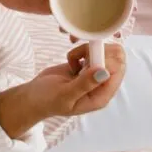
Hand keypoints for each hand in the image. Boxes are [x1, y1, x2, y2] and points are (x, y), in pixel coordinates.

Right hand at [0, 43, 125, 138]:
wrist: (33, 96)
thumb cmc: (46, 100)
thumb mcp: (64, 95)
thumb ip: (84, 84)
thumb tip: (104, 72)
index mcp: (102, 96)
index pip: (118, 72)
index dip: (107, 60)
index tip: (88, 60)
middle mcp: (103, 85)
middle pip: (117, 59)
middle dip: (99, 53)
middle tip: (82, 59)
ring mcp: (96, 74)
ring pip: (106, 51)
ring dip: (88, 51)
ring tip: (74, 62)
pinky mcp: (88, 65)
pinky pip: (94, 50)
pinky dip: (82, 51)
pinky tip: (72, 63)